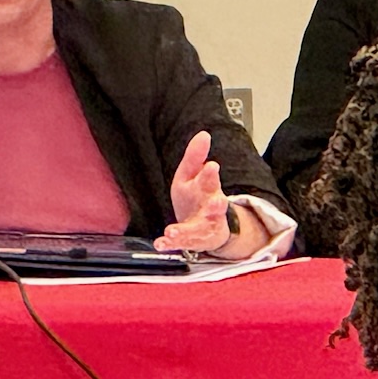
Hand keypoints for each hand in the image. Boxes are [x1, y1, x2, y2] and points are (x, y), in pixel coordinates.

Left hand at [157, 131, 233, 253]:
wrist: (206, 228)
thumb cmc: (196, 198)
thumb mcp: (193, 174)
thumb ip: (196, 156)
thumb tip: (203, 134)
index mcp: (208, 189)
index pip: (211, 179)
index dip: (211, 173)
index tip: (211, 166)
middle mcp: (210, 209)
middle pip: (216, 206)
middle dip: (216, 204)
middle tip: (217, 202)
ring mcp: (203, 227)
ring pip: (198, 229)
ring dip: (185, 231)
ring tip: (172, 232)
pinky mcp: (192, 241)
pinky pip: (182, 244)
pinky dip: (170, 244)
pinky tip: (160, 243)